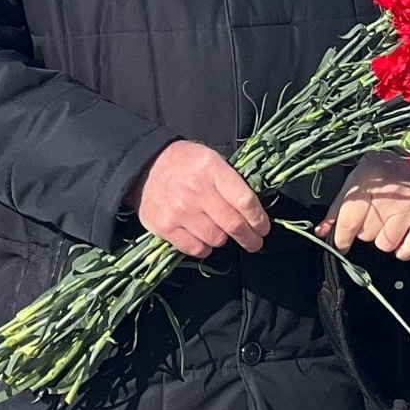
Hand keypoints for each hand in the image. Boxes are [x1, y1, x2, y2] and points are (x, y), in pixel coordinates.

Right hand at [132, 140, 268, 259]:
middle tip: (255, 242)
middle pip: (233, 224)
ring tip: (219, 230)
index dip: (259, 219)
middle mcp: (196, 191)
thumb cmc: (185, 163)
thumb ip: (231, 182)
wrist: (146, 166)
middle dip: (250, 238)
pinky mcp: (165, 227)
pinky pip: (196, 249)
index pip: (244, 201)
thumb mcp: (212, 160)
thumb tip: (254, 210)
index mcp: (212, 169)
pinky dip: (204, 247)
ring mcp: (179, 211)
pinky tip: (202, 237)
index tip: (263, 228)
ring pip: (216, 239)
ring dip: (223, 239)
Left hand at [318, 155, 409, 261]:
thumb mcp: (358, 177)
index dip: (342, 238)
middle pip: (366, 235)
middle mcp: (387, 199)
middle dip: (367, 229)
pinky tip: (403, 234)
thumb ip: (338, 206)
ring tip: (391, 220)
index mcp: (367, 184)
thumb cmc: (390, 165)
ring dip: (385, 238)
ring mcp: (408, 210)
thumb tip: (322, 231)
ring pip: (385, 245)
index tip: (342, 243)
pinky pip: (409, 250)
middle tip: (377, 213)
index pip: (347, 223)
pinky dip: (404, 249)